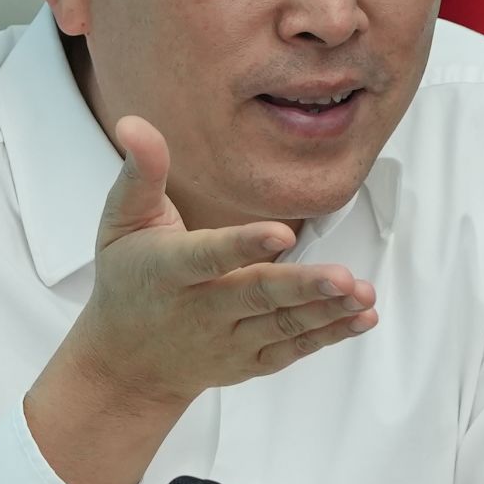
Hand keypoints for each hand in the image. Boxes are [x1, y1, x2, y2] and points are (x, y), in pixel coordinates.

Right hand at [22, 116, 372, 483]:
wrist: (126, 362)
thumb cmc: (128, 279)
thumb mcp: (121, 222)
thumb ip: (140, 173)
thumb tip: (134, 122)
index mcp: (171, 270)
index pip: (210, 256)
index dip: (244, 245)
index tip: (280, 232)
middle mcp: (201, 310)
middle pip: (257, 296)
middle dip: (301, 287)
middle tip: (343, 277)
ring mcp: (227, 340)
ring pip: (282, 325)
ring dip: (325, 310)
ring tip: (362, 293)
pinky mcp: (249, 361)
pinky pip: (292, 350)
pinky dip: (327, 335)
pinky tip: (360, 316)